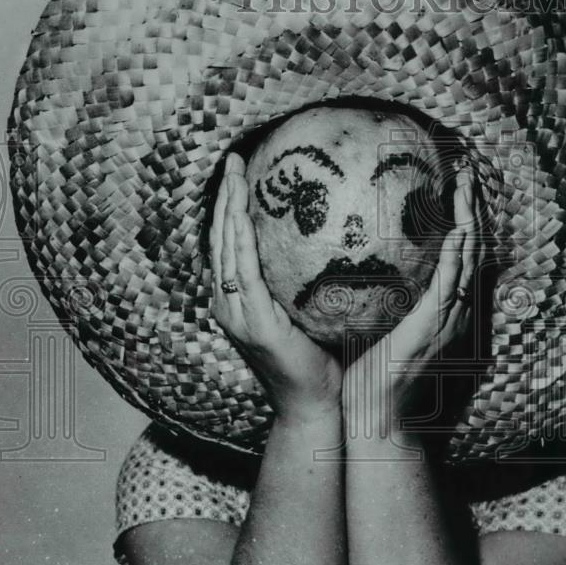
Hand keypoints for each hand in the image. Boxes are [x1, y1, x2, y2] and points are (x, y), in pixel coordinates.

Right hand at [211, 153, 342, 420]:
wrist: (314, 405)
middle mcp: (229, 304)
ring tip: (233, 172)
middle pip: (220, 239)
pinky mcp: (250, 321)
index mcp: (241, 301)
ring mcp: (235, 313)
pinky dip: (239, 237)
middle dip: (223, 197)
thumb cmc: (321, 362)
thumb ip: (314, 281)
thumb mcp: (313, 313)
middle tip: (233, 158)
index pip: (232, 245)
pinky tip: (244, 211)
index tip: (241, 172)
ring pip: (225, 248)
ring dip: (227, 207)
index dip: (231, 208)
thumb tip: (345, 240)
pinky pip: (242, 270)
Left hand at [343, 166, 483, 427]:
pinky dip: (457, 252)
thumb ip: (363, 295)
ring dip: (470, 218)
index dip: (457, 218)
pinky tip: (457, 225)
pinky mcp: (432, 325)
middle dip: (471, 207)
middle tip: (467, 168)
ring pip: (467, 258)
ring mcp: (445, 317)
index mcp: (436, 309)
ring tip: (467, 182)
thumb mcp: (367, 325)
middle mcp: (449, 309)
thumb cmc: (365, 376)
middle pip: (470, 248)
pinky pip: (449, 282)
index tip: (450, 184)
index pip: (453, 254)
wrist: (375, 416)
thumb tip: (334, 260)